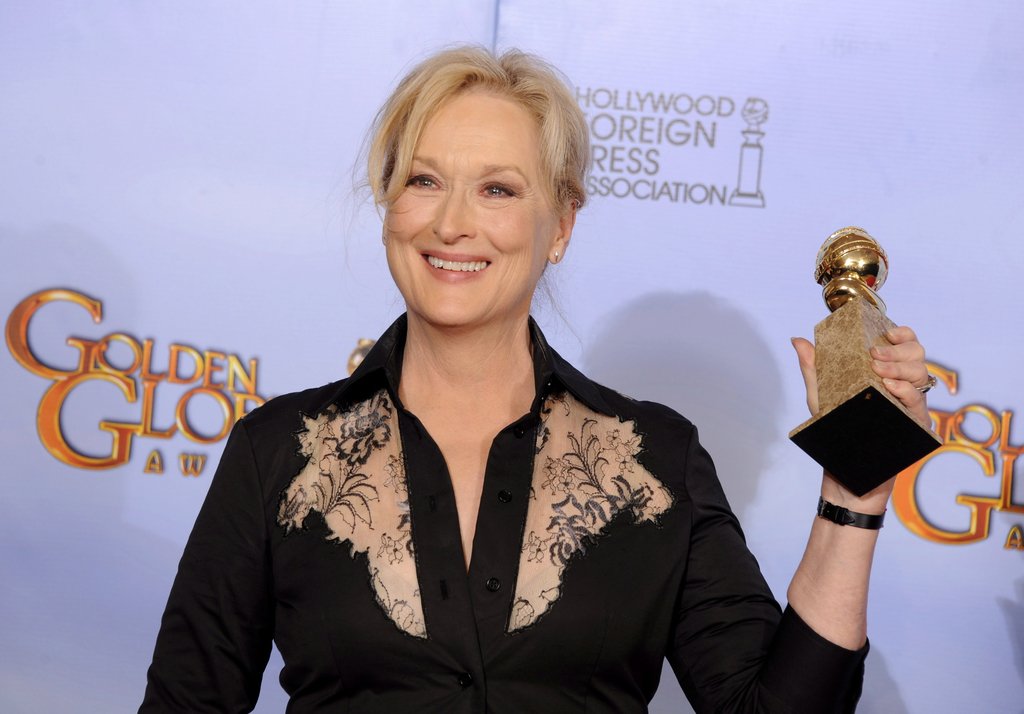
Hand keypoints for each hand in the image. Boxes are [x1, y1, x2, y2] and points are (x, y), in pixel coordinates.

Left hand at [791, 326, 932, 507]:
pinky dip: (905, 389)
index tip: (888, 333)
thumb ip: (812, 366)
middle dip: (899, 349)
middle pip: (918, 354)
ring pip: (922, 373)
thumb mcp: (820, 394)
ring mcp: (910, 403)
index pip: (905, 343)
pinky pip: (918, 401)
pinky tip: (889, 386)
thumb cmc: (835, 426)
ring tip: (879, 370)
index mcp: (884, 371)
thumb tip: (798, 340)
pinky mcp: (914, 422)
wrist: (844, 463)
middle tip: (875, 355)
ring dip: (901, 366)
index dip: (903, 333)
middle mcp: (902, 383)